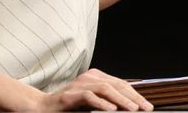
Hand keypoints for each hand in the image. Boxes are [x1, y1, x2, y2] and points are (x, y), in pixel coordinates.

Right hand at [38, 68, 152, 110]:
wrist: (40, 108)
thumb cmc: (67, 107)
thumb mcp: (91, 104)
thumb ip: (106, 103)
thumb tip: (128, 108)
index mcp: (96, 77)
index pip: (120, 84)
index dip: (135, 94)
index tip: (146, 105)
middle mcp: (89, 77)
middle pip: (117, 85)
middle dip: (133, 97)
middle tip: (145, 108)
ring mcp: (79, 84)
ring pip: (106, 89)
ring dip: (121, 100)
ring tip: (133, 109)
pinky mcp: (70, 95)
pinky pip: (89, 97)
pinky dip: (102, 103)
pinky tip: (111, 110)